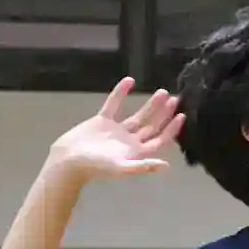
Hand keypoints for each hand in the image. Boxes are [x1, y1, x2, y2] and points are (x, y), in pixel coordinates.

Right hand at [49, 77, 184, 180]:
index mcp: (137, 152)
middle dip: (164, 113)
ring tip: (162, 92)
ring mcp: (117, 130)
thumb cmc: (95, 167)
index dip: (171, 129)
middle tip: (176, 98)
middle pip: (152, 125)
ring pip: (138, 115)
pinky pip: (114, 104)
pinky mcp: (102, 121)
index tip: (182, 115)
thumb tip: (166, 166)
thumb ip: (143, 166)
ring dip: (150, 104)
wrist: (67, 160)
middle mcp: (130, 141)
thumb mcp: (120, 167)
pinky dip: (121, 93)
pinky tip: (129, 80)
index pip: (159, 139)